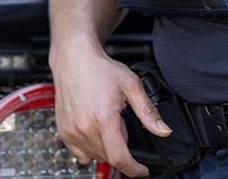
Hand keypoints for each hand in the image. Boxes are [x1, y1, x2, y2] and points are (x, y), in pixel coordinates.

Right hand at [52, 49, 171, 176]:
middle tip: (122, 125)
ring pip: (95, 157)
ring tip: (108, 124)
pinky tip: (95, 131)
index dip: (135, 169)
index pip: (120, 158)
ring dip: (106, 149)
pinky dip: (91, 149)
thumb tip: (164, 131)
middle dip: (122, 148)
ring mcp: (72, 131)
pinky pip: (80, 155)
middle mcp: (85, 128)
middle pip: (109, 158)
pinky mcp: (64, 132)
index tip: (142, 169)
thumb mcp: (132, 85)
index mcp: (103, 119)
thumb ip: (148, 112)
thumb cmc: (101, 69)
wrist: (74, 59)